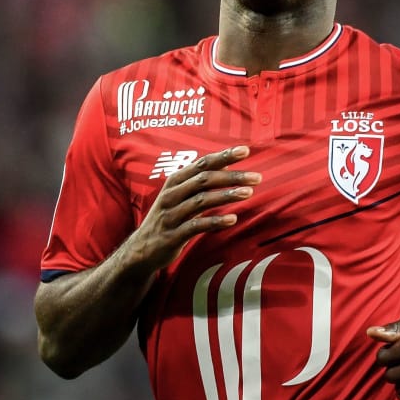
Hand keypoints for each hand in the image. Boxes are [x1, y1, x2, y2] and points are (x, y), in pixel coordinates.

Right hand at [123, 146, 259, 271]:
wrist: (142, 248)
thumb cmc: (168, 219)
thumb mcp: (180, 196)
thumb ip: (200, 182)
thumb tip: (227, 166)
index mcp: (175, 182)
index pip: (202, 164)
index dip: (223, 156)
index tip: (245, 150)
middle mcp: (171, 195)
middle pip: (204, 180)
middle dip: (231, 177)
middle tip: (256, 177)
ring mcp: (171, 215)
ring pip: (201, 200)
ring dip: (226, 196)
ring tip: (248, 193)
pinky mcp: (173, 235)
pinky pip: (196, 226)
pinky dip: (215, 222)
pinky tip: (232, 219)